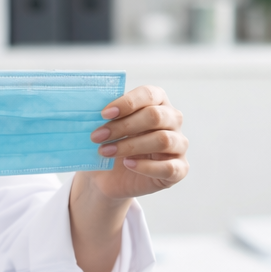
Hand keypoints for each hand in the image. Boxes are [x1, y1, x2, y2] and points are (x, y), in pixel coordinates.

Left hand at [76, 85, 188, 201]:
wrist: (109, 177)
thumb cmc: (109, 144)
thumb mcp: (105, 126)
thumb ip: (105, 114)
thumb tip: (90, 103)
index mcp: (158, 102)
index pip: (149, 94)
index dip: (127, 103)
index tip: (103, 114)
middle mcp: (173, 120)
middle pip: (155, 116)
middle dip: (123, 126)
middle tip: (97, 136)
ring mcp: (179, 145)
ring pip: (162, 140)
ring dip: (130, 146)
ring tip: (105, 152)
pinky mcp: (179, 169)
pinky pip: (169, 167)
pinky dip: (146, 166)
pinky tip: (128, 164)